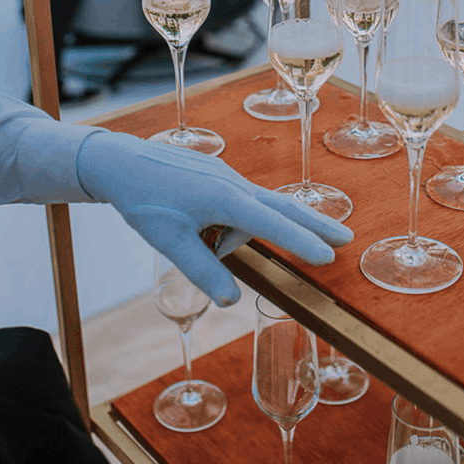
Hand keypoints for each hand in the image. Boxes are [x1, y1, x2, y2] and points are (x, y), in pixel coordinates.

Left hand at [77, 129, 351, 306]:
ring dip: (247, 231)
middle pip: (282, 207)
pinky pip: (235, 202)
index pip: (273, 224)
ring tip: (192, 236)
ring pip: (251, 209)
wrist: (117, 161)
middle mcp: (232, 183)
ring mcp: (225, 177)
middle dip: (313, 224)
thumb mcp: (170, 241)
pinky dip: (237, 219)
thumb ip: (202, 271)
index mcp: (225, 198)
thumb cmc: (144, 199)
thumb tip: (230, 301)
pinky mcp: (214, 176)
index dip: (302, 242)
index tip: (330, 257)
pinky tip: (204, 227)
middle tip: (346, 238)